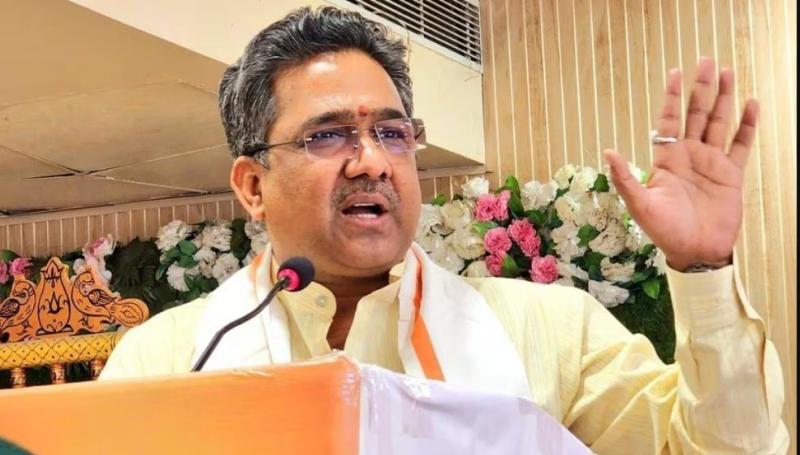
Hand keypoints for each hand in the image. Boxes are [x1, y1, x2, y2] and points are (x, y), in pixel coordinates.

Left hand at [603, 57, 758, 271]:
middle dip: (700, 88)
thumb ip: (625, 178)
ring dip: (723, 97)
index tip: (674, 72)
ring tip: (726, 71)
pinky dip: (747, 125)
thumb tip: (608, 151)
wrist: (695, 252)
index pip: (668, 120)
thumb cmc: (664, 232)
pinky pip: (741, 144)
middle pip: (696, 113)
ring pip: (719, 122)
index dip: (671, 97)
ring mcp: (711, 163)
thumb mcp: (640, 205)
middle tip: (706, 60)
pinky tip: (751, 104)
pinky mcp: (731, 174)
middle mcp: (689, 156)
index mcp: (666, 160)